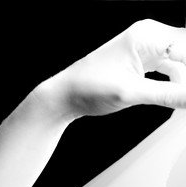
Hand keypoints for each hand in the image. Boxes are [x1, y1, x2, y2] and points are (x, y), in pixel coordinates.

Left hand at [35, 19, 184, 121]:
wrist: (64, 96)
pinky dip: (176, 83)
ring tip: (181, 100)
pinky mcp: (144, 63)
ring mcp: (147, 49)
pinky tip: (178, 98)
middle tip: (183, 97)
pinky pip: (171, 69)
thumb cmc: (86, 88)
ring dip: (183, 81)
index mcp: (148, 35)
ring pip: (182, 62)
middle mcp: (149, 37)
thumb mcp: (132, 93)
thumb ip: (169, 95)